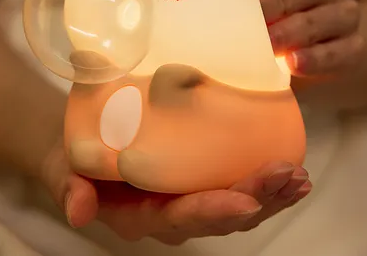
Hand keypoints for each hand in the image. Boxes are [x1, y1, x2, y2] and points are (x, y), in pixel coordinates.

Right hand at [41, 143, 310, 243]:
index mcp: (141, 214)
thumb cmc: (77, 159)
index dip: (214, 211)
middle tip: (291, 177)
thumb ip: (70, 188)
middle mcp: (172, 212)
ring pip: (237, 204)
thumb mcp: (66, 170)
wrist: (84, 149)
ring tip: (299, 177)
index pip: (182, 218)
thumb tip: (76, 210)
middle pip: (221, 214)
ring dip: (271, 193)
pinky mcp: (197, 177)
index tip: (245, 200)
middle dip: (259, 199)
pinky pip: (234, 183)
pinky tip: (287, 164)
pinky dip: (262, 179)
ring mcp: (188, 196)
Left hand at [252, 0, 363, 76]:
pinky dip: (317, 59)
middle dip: (272, 7)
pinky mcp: (353, 46)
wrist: (282, 52)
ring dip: (294, 32)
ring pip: (326, 18)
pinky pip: (343, 52)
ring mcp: (344, 11)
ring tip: (268, 46)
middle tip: (245, 25)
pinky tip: (293, 64)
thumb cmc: (255, 16)